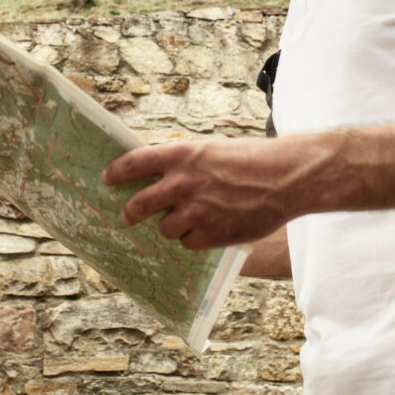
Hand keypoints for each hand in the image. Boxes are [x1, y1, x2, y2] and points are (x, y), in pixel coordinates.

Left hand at [101, 137, 311, 250]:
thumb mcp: (213, 150)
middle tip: (128, 215)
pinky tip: (209, 229)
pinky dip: (194, 238)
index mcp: (181, 155)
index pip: (133, 163)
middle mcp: (182, 183)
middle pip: (138, 204)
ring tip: (189, 219)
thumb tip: (162, 177)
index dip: (116, 172)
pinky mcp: (210, 233)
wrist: (286, 177)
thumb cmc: (253, 159)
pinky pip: (189, 243)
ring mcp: (195, 211)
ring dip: (171, 225)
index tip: (107, 178)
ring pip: (165, 228)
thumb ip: (186, 164)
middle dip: (130, 212)